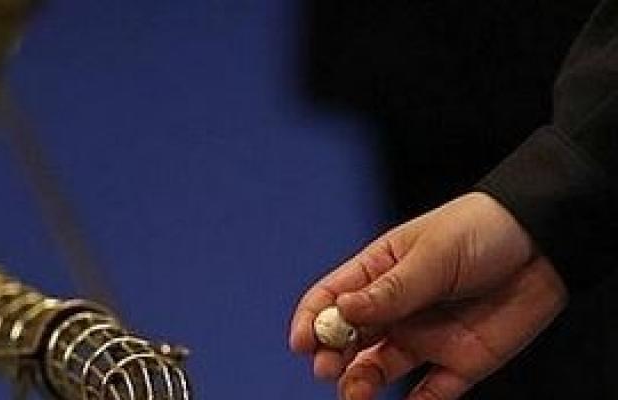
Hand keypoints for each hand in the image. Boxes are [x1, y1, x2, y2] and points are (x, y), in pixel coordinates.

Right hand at [289, 193, 567, 398]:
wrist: (546, 245)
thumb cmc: (480, 232)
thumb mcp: (432, 254)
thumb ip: (391, 290)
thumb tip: (343, 311)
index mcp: (377, 273)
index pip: (331, 298)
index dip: (311, 320)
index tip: (303, 343)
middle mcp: (394, 310)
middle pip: (347, 339)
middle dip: (330, 356)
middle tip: (328, 368)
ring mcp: (423, 337)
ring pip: (377, 370)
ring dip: (359, 383)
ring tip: (355, 392)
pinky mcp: (458, 364)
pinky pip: (428, 395)